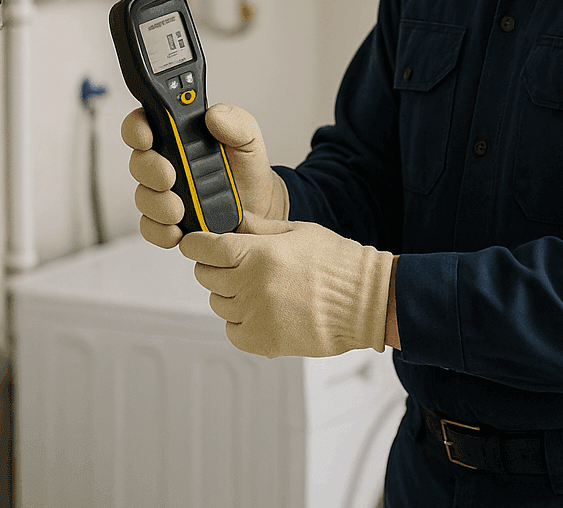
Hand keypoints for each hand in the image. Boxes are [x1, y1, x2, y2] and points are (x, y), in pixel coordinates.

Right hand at [123, 102, 288, 248]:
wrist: (261, 208)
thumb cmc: (247, 168)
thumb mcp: (248, 137)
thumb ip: (235, 121)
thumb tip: (213, 115)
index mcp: (179, 134)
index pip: (145, 123)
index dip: (138, 128)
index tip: (147, 137)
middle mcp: (165, 162)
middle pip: (138, 161)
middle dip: (149, 169)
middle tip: (169, 176)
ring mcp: (164, 193)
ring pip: (143, 196)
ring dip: (157, 203)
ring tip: (179, 209)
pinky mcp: (167, 222)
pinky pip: (150, 227)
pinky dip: (161, 230)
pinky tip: (177, 229)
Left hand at [179, 211, 393, 357]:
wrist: (366, 301)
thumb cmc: (337, 262)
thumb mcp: (298, 231)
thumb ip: (259, 227)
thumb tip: (231, 221)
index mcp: (258, 253)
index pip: (204, 249)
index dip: (196, 244)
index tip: (195, 244)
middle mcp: (251, 285)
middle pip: (205, 276)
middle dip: (214, 267)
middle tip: (235, 264)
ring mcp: (256, 316)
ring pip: (218, 303)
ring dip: (229, 295)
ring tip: (259, 288)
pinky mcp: (263, 342)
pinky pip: (232, 331)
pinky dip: (240, 322)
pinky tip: (262, 311)